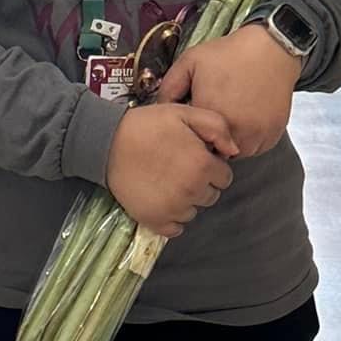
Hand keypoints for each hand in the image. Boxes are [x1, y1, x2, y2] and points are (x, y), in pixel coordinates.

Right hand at [106, 102, 236, 238]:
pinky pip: (175, 228)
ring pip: (194, 211)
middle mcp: (192, 191)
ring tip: (166, 179)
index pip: (224, 177)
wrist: (107, 142)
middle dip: (200, 182)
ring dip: (186, 199)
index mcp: (203, 166)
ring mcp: (174, 209)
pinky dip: (171, 217)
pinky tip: (161, 198)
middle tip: (178, 166)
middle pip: (211, 196)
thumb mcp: (184, 112)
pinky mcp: (155, 220)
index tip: (194, 156)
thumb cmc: (147, 125)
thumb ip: (216, 126)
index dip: (211, 165)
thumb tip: (234, 151)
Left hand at [158, 28, 300, 159]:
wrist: (270, 49)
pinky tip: (246, 115)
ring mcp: (256, 136)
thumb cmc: (228, 54)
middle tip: (213, 111)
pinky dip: (248, 138)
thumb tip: (158, 111)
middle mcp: (234, 131)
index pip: (190, 139)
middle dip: (208, 138)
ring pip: (234, 153)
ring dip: (229, 141)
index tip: (193, 116)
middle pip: (212, 150)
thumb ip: (168, 88)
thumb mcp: (189, 62)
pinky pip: (255, 149)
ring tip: (230, 112)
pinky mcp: (272, 137)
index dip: (189, 130)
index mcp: (210, 114)